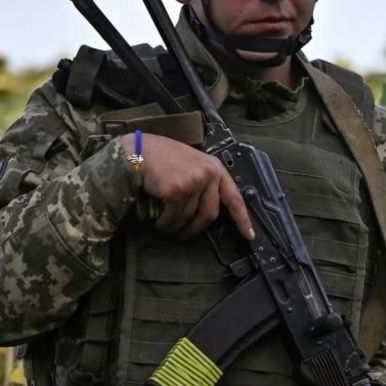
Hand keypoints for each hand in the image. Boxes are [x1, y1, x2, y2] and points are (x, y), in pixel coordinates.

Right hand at [135, 136, 254, 240]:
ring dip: (175, 228)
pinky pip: (173, 218)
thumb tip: (207, 210)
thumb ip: (203, 182)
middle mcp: (208, 174)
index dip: (242, 219)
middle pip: (210, 215)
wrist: (138, 151)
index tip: (248, 235)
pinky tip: (158, 223)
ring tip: (165, 227)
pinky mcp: (177, 191)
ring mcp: (193, 182)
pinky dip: (164, 224)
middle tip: (186, 235)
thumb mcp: (191, 163)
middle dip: (197, 229)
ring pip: (189, 218)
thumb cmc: (161, 158)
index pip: (235, 197)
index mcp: (214, 168)